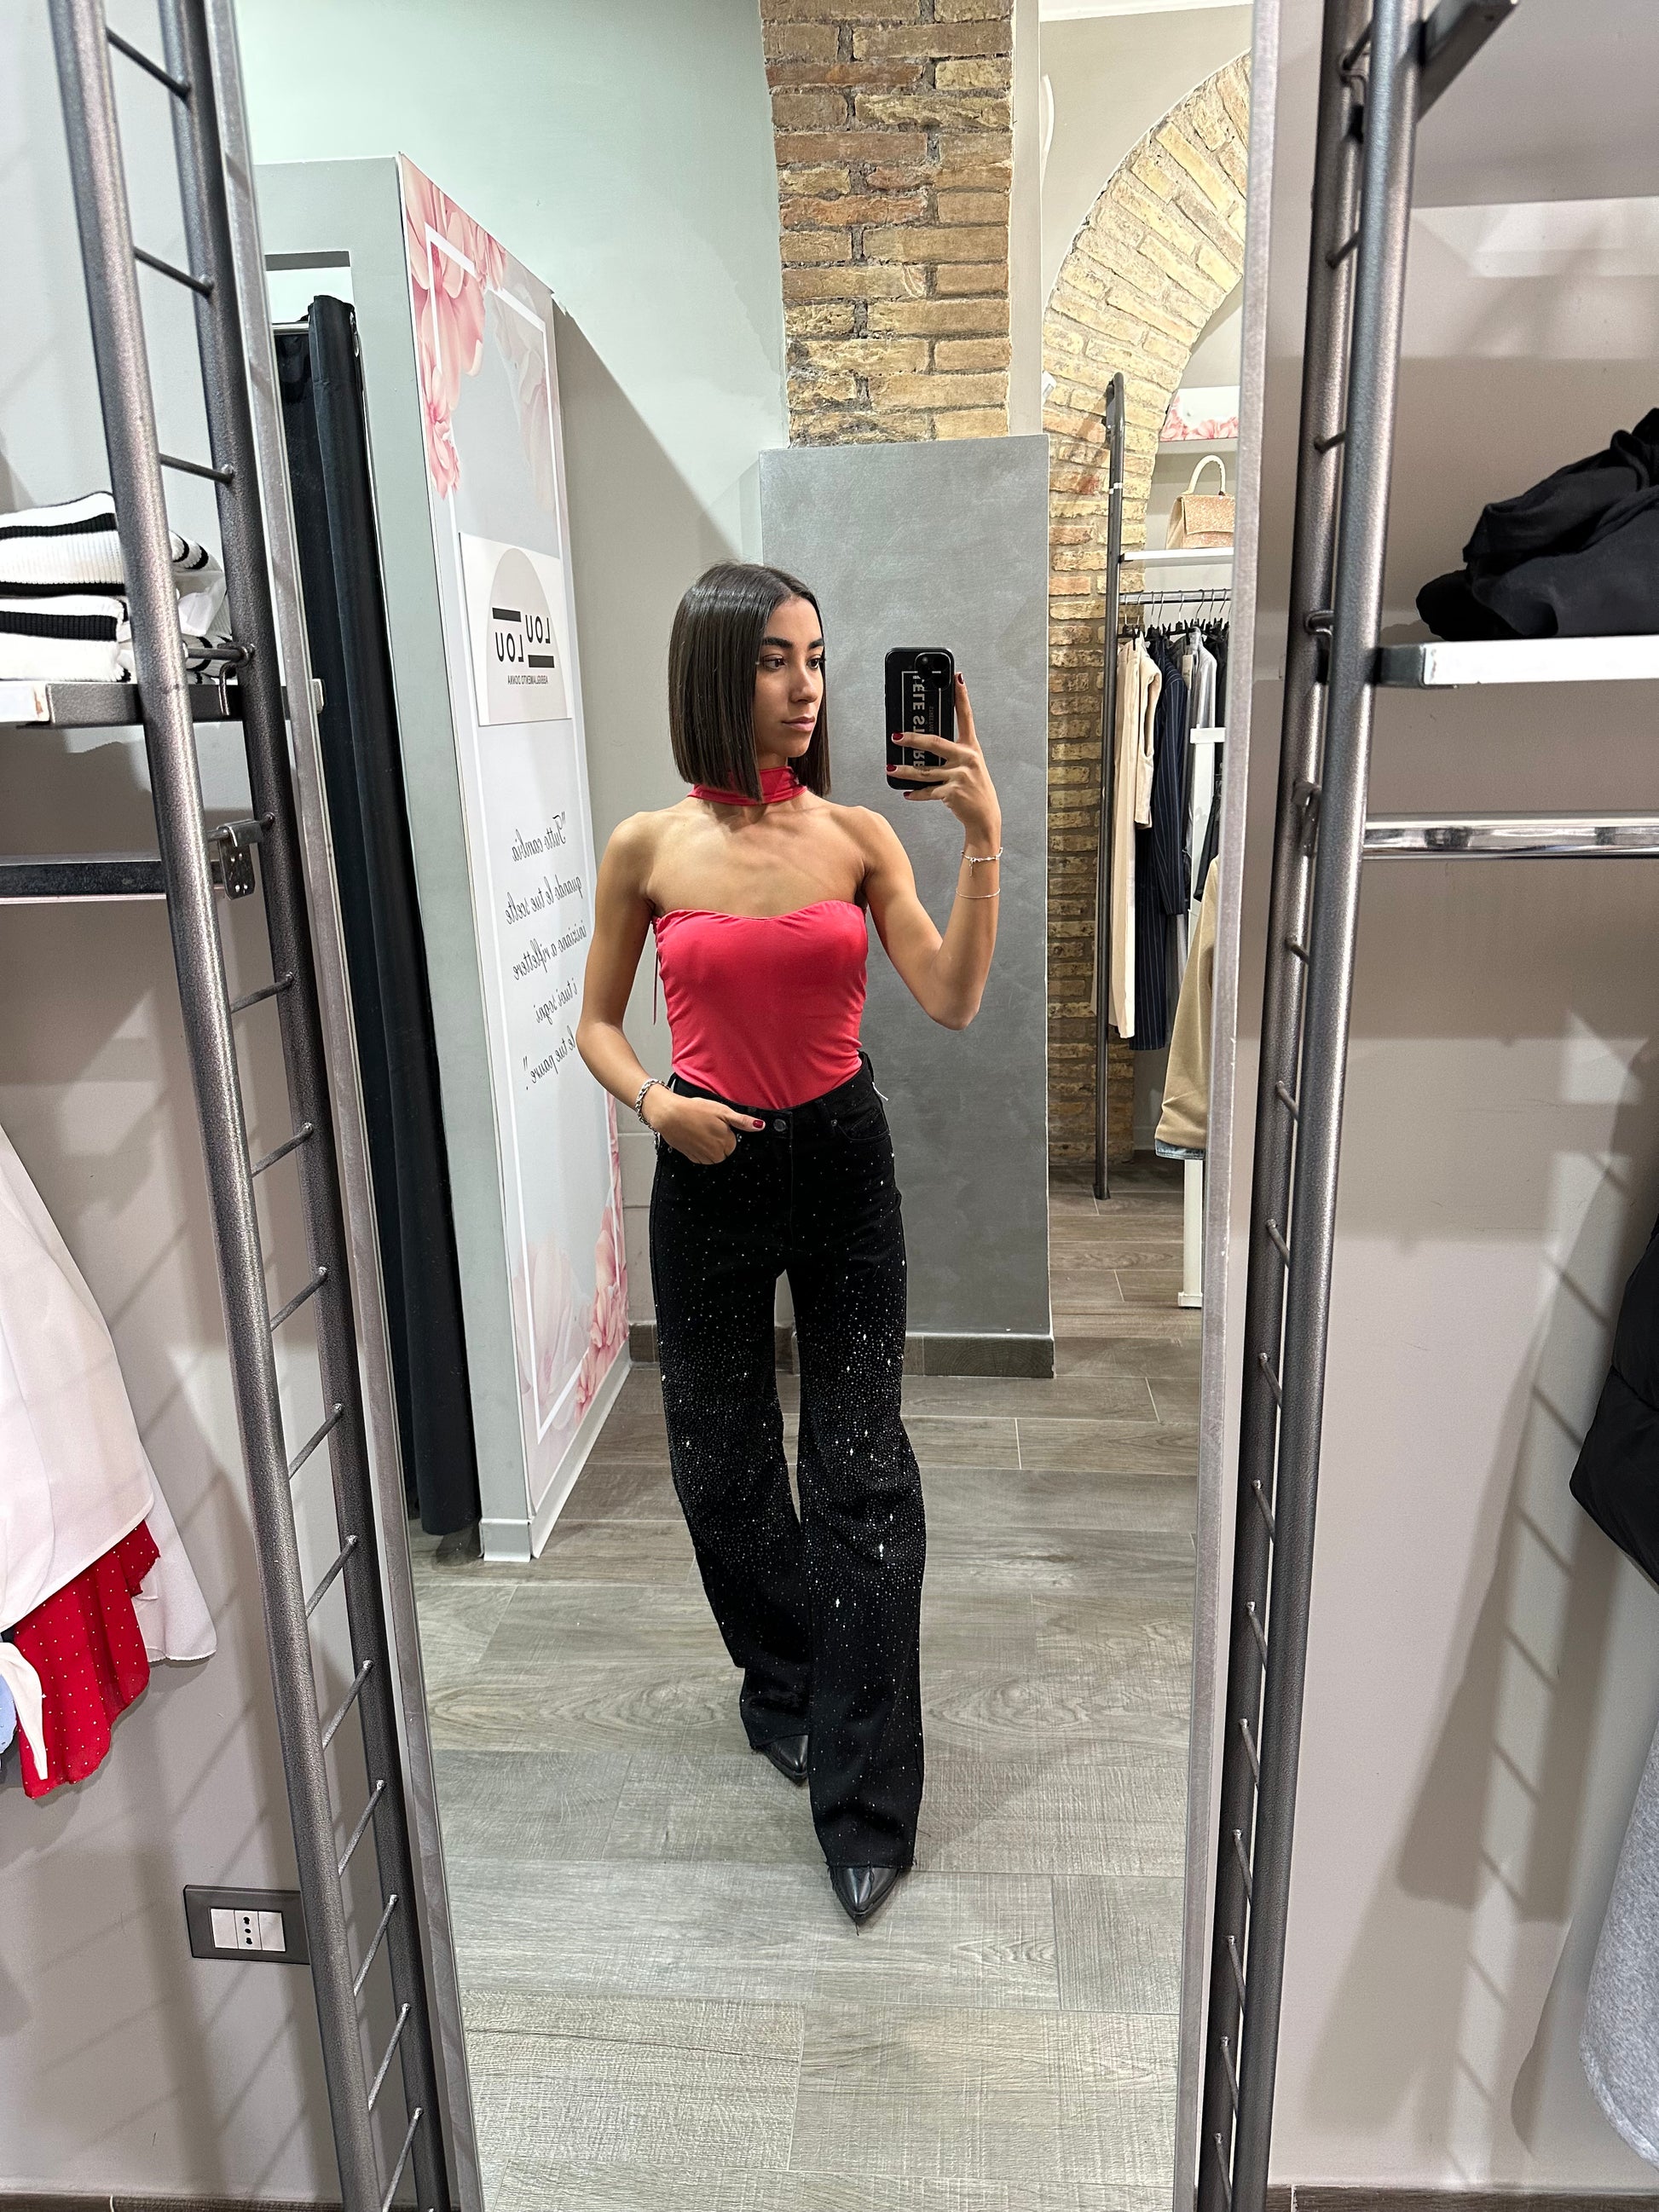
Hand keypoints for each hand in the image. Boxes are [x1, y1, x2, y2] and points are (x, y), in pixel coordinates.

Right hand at [646, 1087, 764, 1162]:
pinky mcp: (691, 1157)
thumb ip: (742, 1121)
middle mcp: (716, 1154)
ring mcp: (702, 1157)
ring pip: (713, 1156)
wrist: (669, 1115)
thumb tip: (759, 1126)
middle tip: (708, 1126)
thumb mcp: (722, 1110)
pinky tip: (693, 1136)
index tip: (718, 1124)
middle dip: (719, 1140)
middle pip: (724, 1151)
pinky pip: (700, 1157)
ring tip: (700, 1130)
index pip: (734, 1143)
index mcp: (726, 1143)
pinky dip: (698, 1149)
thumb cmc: (694, 1110)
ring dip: (709, 1146)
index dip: (727, 1132)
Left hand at [889, 672, 1001, 851]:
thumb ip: (952, 753)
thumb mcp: (969, 766)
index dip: (961, 696)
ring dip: (904, 771)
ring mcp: (960, 776)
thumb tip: (923, 744)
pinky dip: (915, 794)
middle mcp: (967, 758)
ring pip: (924, 771)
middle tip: (896, 737)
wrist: (984, 817)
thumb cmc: (974, 789)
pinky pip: (927, 792)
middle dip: (912, 739)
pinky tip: (906, 793)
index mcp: (971, 748)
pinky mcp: (952, 793)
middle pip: (934, 743)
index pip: (966, 717)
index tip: (956, 678)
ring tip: (891, 768)